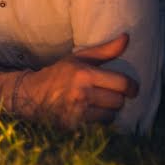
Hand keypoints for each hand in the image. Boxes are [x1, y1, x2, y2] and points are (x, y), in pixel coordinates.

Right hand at [16, 33, 138, 128]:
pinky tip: (88, 114)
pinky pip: (99, 126)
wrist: (31, 94)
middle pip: (119, 101)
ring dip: (108, 111)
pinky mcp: (74, 126)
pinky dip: (97, 121)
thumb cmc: (59, 74)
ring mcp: (77, 112)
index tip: (132, 89)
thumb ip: (104, 50)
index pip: (122, 84)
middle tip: (108, 95)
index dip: (132, 88)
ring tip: (97, 104)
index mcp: (84, 74)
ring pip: (111, 115)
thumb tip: (127, 37)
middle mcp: (82, 93)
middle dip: (116, 98)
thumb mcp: (78, 58)